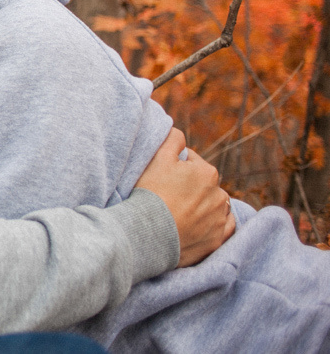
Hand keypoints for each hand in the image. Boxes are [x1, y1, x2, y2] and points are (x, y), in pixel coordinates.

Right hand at [135, 128, 235, 266]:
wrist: (148, 233)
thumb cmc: (152, 192)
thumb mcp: (157, 157)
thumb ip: (172, 138)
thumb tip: (179, 133)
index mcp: (208, 172)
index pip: (192, 163)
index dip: (175, 168)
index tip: (162, 177)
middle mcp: (220, 195)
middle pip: (204, 185)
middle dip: (191, 187)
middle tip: (168, 195)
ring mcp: (220, 219)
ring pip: (215, 205)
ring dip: (204, 205)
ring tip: (181, 211)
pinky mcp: (217, 240)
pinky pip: (224, 228)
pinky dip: (215, 225)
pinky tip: (200, 224)